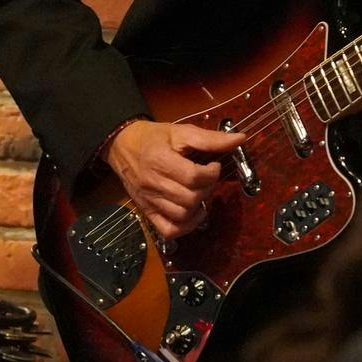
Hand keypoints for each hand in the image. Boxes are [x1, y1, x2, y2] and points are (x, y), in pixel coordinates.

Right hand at [102, 119, 249, 239]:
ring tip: (199, 192)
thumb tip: (240, 139)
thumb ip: (211, 138)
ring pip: (182, 215)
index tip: (213, 166)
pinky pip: (169, 230)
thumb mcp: (181, 131)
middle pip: (190, 198)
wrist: (121, 145)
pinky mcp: (147, 211)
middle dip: (207, 189)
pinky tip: (193, 213)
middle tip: (207, 178)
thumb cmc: (153, 137)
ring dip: (198, 206)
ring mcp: (149, 200)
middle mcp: (153, 183)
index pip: (194, 177)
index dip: (212, 173)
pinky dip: (186, 227)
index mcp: (161, 160)